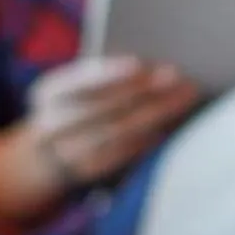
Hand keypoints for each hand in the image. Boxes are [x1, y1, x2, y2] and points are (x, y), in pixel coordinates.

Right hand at [14, 55, 198, 194]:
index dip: (107, 73)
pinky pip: (123, 155)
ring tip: (185, 96)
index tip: (139, 62)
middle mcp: (52, 124)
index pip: (77, 80)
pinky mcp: (89, 172)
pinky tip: (170, 124)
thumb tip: (152, 63)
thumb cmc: (81, 101)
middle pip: (102, 107)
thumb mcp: (79, 84)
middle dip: (142, 91)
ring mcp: (68, 152)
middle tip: (177, 76)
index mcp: (48, 92)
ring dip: (155, 113)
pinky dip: (148, 139)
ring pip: (116, 132)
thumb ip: (105, 74)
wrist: (52, 149)